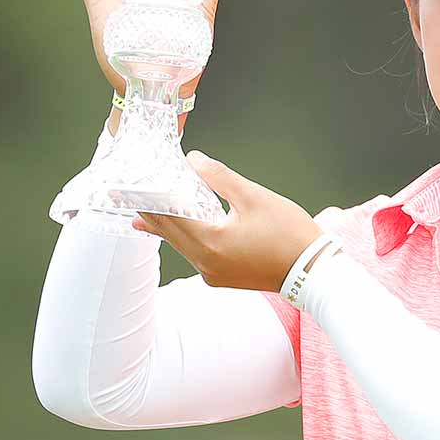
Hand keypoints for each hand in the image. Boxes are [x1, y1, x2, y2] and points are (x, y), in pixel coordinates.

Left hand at [133, 151, 323, 292]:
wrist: (313, 271)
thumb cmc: (289, 234)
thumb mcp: (254, 197)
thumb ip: (220, 178)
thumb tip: (193, 160)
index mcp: (211, 242)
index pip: (168, 216)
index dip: (147, 199)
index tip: (127, 189)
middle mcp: (205, 263)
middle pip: (169, 233)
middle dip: (149, 213)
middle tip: (126, 197)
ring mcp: (213, 274)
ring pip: (180, 245)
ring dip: (166, 226)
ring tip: (144, 214)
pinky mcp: (222, 278)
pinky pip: (194, 255)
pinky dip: (184, 238)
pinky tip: (180, 229)